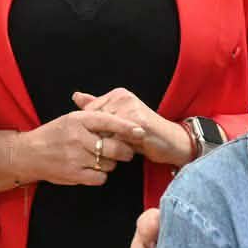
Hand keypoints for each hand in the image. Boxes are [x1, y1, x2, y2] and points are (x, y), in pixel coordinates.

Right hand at [18, 108, 145, 186]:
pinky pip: (100, 177)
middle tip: (127, 151)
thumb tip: (121, 120)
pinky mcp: (74, 174)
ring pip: (109, 164)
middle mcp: (77, 138)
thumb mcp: (70, 119)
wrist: (29, 154)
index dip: (127, 127)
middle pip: (113, 147)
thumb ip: (94, 119)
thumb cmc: (53, 135)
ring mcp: (75, 157)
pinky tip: (95, 169)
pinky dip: (101, 175)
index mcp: (78, 121)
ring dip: (111, 163)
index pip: (108, 122)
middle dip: (125, 151)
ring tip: (103, 159)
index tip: (140, 131)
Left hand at [73, 88, 193, 164]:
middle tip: (104, 147)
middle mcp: (123, 97)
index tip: (96, 140)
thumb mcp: (118, 119)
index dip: (91, 130)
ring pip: (104, 130)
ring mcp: (130, 107)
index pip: (90, 112)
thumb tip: (76, 96)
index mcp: (117, 94)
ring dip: (107, 144)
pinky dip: (116, 148)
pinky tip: (121, 153)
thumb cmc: (144, 133)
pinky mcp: (137, 121)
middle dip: (98, 137)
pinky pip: (116, 138)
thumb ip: (98, 107)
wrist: (171, 142)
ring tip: (113, 150)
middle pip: (95, 121)